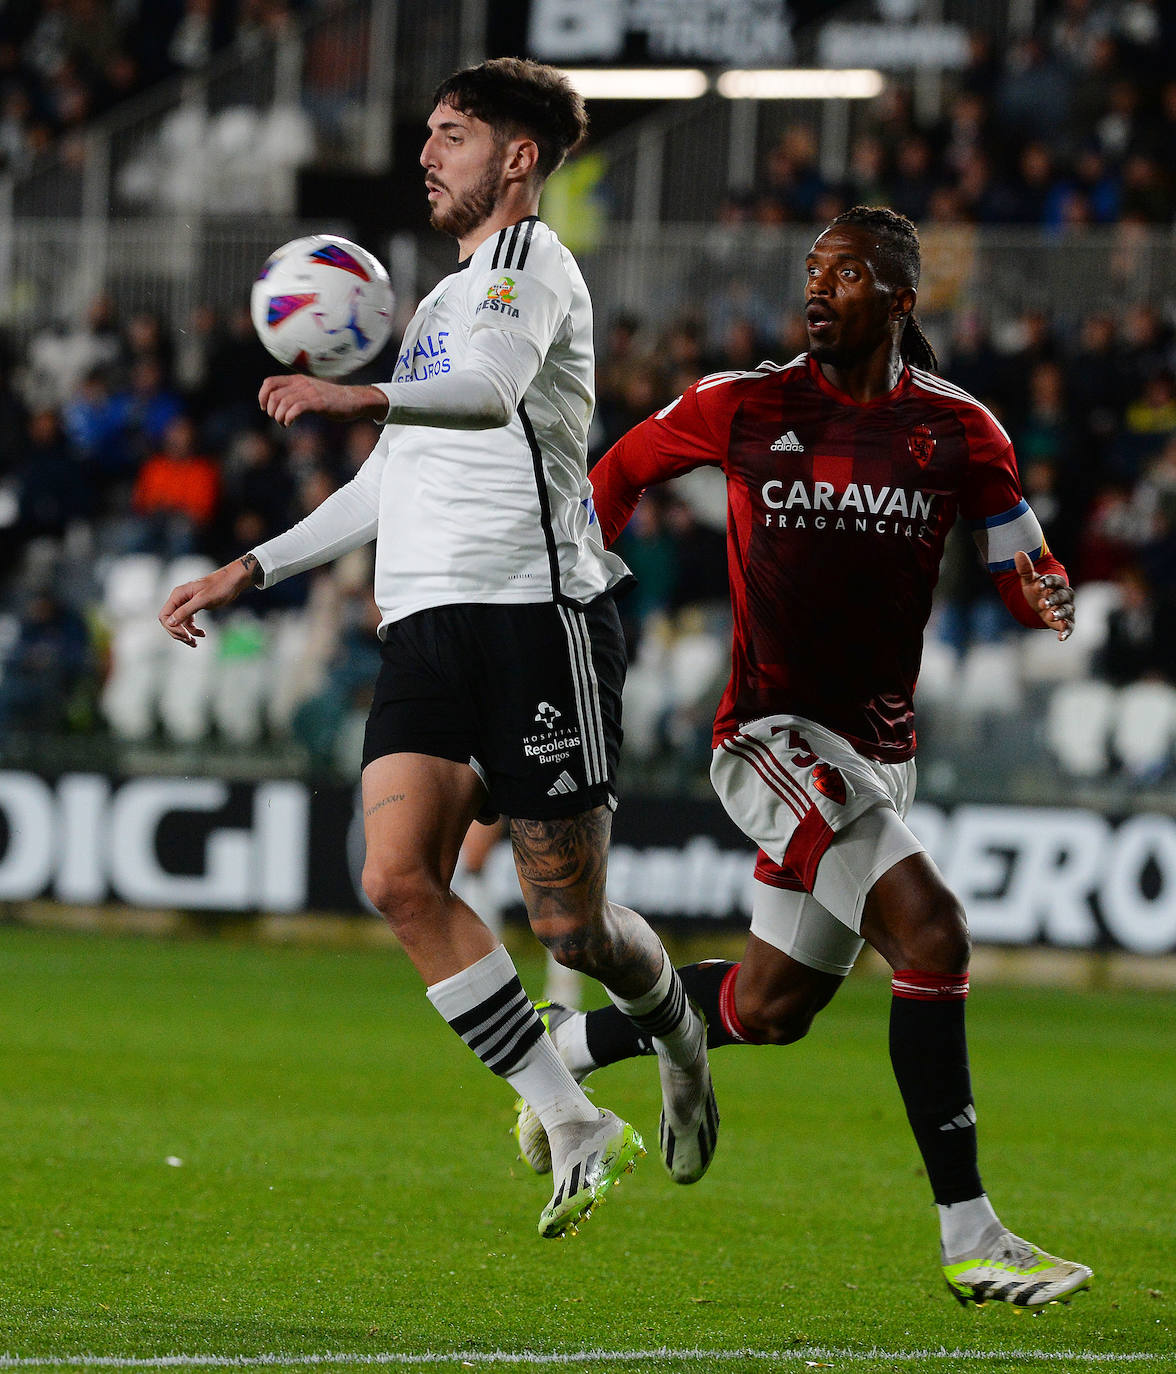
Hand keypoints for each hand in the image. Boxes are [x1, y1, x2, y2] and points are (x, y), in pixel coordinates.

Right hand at [158, 557, 255, 646]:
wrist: (233, 581)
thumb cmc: (219, 587)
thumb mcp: (202, 600)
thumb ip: (185, 611)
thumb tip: (170, 623)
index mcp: (178, 595)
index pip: (164, 616)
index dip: (172, 628)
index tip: (186, 635)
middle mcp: (179, 599)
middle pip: (170, 622)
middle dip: (179, 633)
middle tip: (191, 641)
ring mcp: (186, 603)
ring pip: (179, 624)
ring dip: (186, 635)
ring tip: (195, 643)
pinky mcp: (195, 607)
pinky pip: (188, 622)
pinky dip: (193, 630)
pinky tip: (203, 634)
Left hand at [258, 374, 388, 426]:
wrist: (355, 400)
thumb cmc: (333, 400)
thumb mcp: (312, 392)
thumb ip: (297, 394)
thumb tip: (280, 405)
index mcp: (297, 379)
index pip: (270, 383)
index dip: (262, 396)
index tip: (265, 409)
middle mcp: (301, 383)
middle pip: (274, 395)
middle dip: (271, 410)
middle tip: (278, 420)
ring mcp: (310, 392)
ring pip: (283, 402)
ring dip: (279, 417)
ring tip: (284, 424)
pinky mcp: (318, 403)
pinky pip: (296, 408)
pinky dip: (288, 418)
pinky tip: (290, 424)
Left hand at [1015, 549, 1074, 641]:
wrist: (1041, 605)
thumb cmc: (1036, 591)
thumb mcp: (1028, 581)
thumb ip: (1025, 569)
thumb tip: (1018, 552)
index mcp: (1057, 583)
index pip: (1054, 581)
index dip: (1047, 582)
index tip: (1037, 585)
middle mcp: (1065, 595)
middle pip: (1061, 596)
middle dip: (1052, 599)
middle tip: (1041, 604)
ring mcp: (1067, 608)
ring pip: (1066, 610)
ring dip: (1059, 613)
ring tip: (1048, 615)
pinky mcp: (1067, 622)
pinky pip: (1070, 626)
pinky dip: (1066, 631)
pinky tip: (1060, 638)